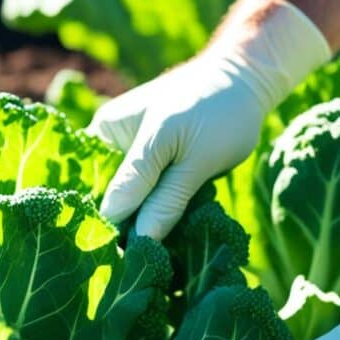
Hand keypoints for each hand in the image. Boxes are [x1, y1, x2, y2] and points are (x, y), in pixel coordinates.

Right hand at [91, 0, 330, 239]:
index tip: (123, 260)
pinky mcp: (147, 160)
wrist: (244, 79)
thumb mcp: (195, 158)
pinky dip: (154, 210)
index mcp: (106, 135)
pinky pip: (142, 193)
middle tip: (143, 258)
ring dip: (142, 221)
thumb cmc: (221, 110)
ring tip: (157, 249)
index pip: (95, 193)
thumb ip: (165, 199)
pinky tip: (167, 227)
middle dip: (123, 227)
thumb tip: (140, 241)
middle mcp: (108, 143)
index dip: (107, 227)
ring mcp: (126, 152)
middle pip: (105, 198)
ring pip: (126, 200)